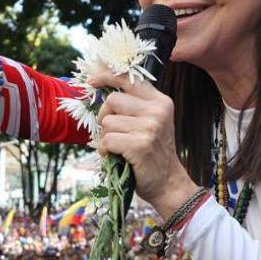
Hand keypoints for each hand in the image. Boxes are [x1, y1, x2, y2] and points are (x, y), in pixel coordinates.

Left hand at [89, 73, 199, 218]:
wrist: (168, 182)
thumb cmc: (153, 153)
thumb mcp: (151, 123)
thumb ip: (134, 106)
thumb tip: (101, 89)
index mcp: (160, 102)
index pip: (130, 79)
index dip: (107, 77)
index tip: (92, 81)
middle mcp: (157, 111)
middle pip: (113, 101)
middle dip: (105, 117)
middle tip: (113, 132)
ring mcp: (150, 128)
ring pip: (108, 123)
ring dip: (107, 137)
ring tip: (120, 148)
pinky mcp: (140, 145)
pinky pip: (108, 140)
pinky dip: (106, 151)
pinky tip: (117, 156)